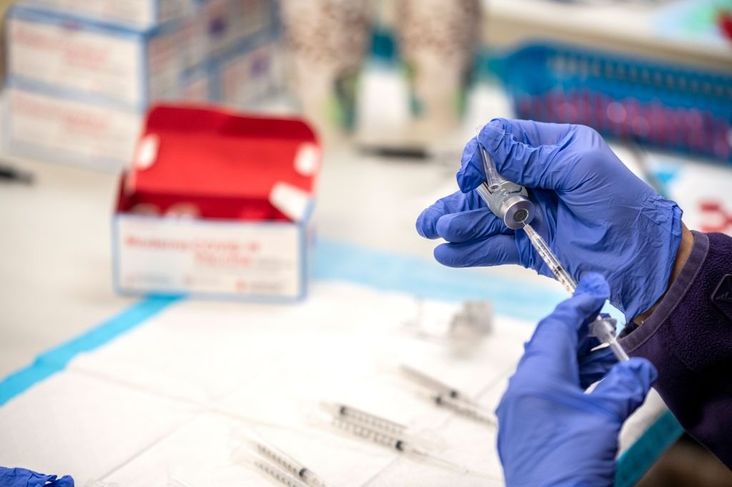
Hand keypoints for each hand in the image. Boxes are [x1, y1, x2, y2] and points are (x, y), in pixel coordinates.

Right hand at [416, 119, 681, 319]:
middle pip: (485, 182)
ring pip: (483, 216)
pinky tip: (445, 253)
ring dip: (456, 222)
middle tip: (439, 212)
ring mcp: (529, 214)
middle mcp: (536, 180)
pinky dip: (469, 250)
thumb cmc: (621, 204)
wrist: (642, 258)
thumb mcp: (580, 169)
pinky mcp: (527, 247)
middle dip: (459, 196)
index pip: (504, 141)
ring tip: (431, 229)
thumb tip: (488, 140)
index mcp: (553, 150)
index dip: (482, 153)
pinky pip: (492, 246)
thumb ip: (532, 158)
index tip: (471, 171)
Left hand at [497, 274, 656, 485]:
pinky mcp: (524, 429)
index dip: (578, 304)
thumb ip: (621, 388)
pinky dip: (571, 383)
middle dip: (581, 331)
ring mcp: (519, 410)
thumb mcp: (604, 421)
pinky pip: (546, 392)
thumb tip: (638, 368)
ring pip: (549, 370)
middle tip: (607, 323)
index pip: (555, 326)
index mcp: (535, 377)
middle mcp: (521, 389)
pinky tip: (595, 387)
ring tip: (609, 355)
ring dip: (579, 359)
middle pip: (550, 346)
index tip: (596, 289)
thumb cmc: (568, 467)